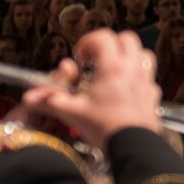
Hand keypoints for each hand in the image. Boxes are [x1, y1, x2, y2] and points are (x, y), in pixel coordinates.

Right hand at [19, 29, 162, 143]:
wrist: (132, 146)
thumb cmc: (105, 128)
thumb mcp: (73, 112)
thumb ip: (51, 101)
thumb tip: (31, 97)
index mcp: (112, 67)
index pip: (103, 37)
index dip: (88, 41)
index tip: (80, 55)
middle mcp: (132, 68)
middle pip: (127, 39)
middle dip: (111, 43)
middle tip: (96, 57)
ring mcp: (145, 80)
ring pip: (143, 54)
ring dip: (129, 55)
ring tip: (114, 67)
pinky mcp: (152, 94)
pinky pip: (149, 76)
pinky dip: (139, 76)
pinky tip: (127, 88)